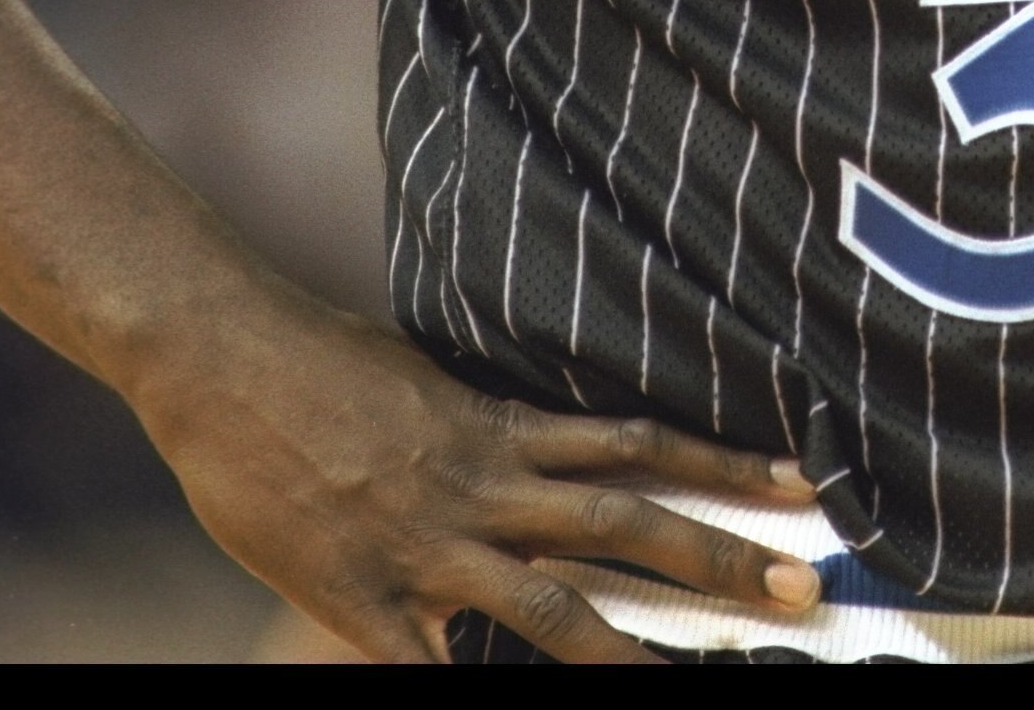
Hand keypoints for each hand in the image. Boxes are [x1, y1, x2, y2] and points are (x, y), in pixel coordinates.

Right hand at [138, 287, 820, 663]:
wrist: (227, 358)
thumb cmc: (319, 361)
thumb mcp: (425, 377)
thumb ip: (487, 424)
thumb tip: (542, 442)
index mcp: (503, 427)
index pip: (640, 445)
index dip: (724, 463)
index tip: (803, 481)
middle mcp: (485, 486)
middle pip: (626, 523)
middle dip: (720, 556)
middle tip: (806, 583)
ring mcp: (429, 549)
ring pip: (553, 610)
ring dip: (632, 651)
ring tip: (702, 677)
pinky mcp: (365, 601)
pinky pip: (433, 671)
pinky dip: (474, 690)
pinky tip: (515, 704)